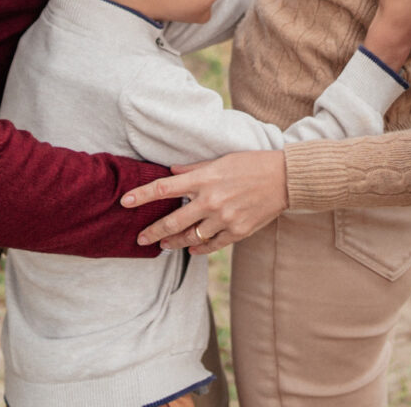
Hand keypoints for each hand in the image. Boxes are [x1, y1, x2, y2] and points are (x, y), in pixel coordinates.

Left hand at [120, 150, 287, 254]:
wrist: (285, 179)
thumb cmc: (252, 164)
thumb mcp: (221, 160)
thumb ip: (194, 169)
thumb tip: (171, 172)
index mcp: (205, 178)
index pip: (165, 187)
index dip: (142, 195)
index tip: (125, 201)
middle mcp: (212, 200)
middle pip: (173, 220)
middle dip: (152, 231)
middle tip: (140, 238)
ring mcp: (225, 219)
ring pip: (190, 237)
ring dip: (174, 242)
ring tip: (164, 245)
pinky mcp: (238, 232)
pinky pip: (212, 245)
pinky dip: (199, 249)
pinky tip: (191, 250)